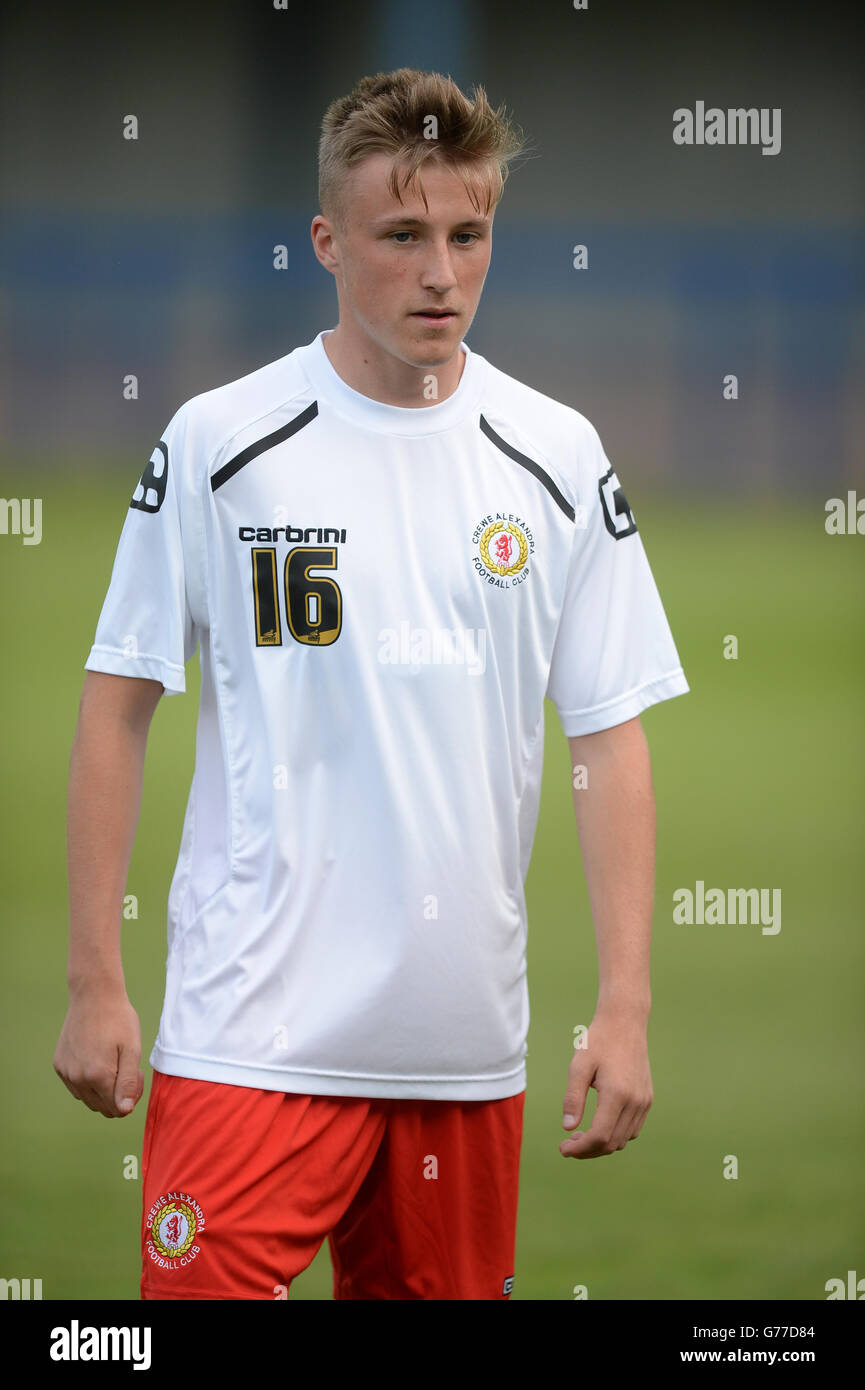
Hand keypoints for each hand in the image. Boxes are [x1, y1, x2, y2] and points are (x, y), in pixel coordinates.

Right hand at [53, 984, 143, 1117]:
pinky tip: (96, 1059)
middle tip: (126, 1069)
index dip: (131, 1097)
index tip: (135, 1075)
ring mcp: (65, 1072)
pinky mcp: (59, 1065)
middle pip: (101, 1107)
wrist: (94, 995)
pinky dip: (87, 1081)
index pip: (117, 1109)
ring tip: (112, 1063)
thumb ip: (128, 1083)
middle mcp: (77, 1078)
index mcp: (97, 1076)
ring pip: (87, 1099)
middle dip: (117, 1096)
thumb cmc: (118, 1020)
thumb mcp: (132, 1049)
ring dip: (101, 1090)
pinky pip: (75, 1086)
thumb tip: (124, 1110)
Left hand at [560, 1009, 652, 1157]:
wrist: (625, 1022)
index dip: (580, 1149)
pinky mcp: (647, 1099)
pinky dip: (615, 1135)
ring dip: (602, 1144)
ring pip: (624, 1139)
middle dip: (588, 1150)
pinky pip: (633, 1129)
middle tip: (568, 1144)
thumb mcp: (579, 1066)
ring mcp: (644, 1101)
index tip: (563, 1149)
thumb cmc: (598, 1041)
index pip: (600, 1136)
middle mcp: (635, 1101)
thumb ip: (573, 1098)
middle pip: (612, 1143)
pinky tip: (599, 1125)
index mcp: (617, 1094)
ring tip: (580, 1135)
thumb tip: (568, 1128)